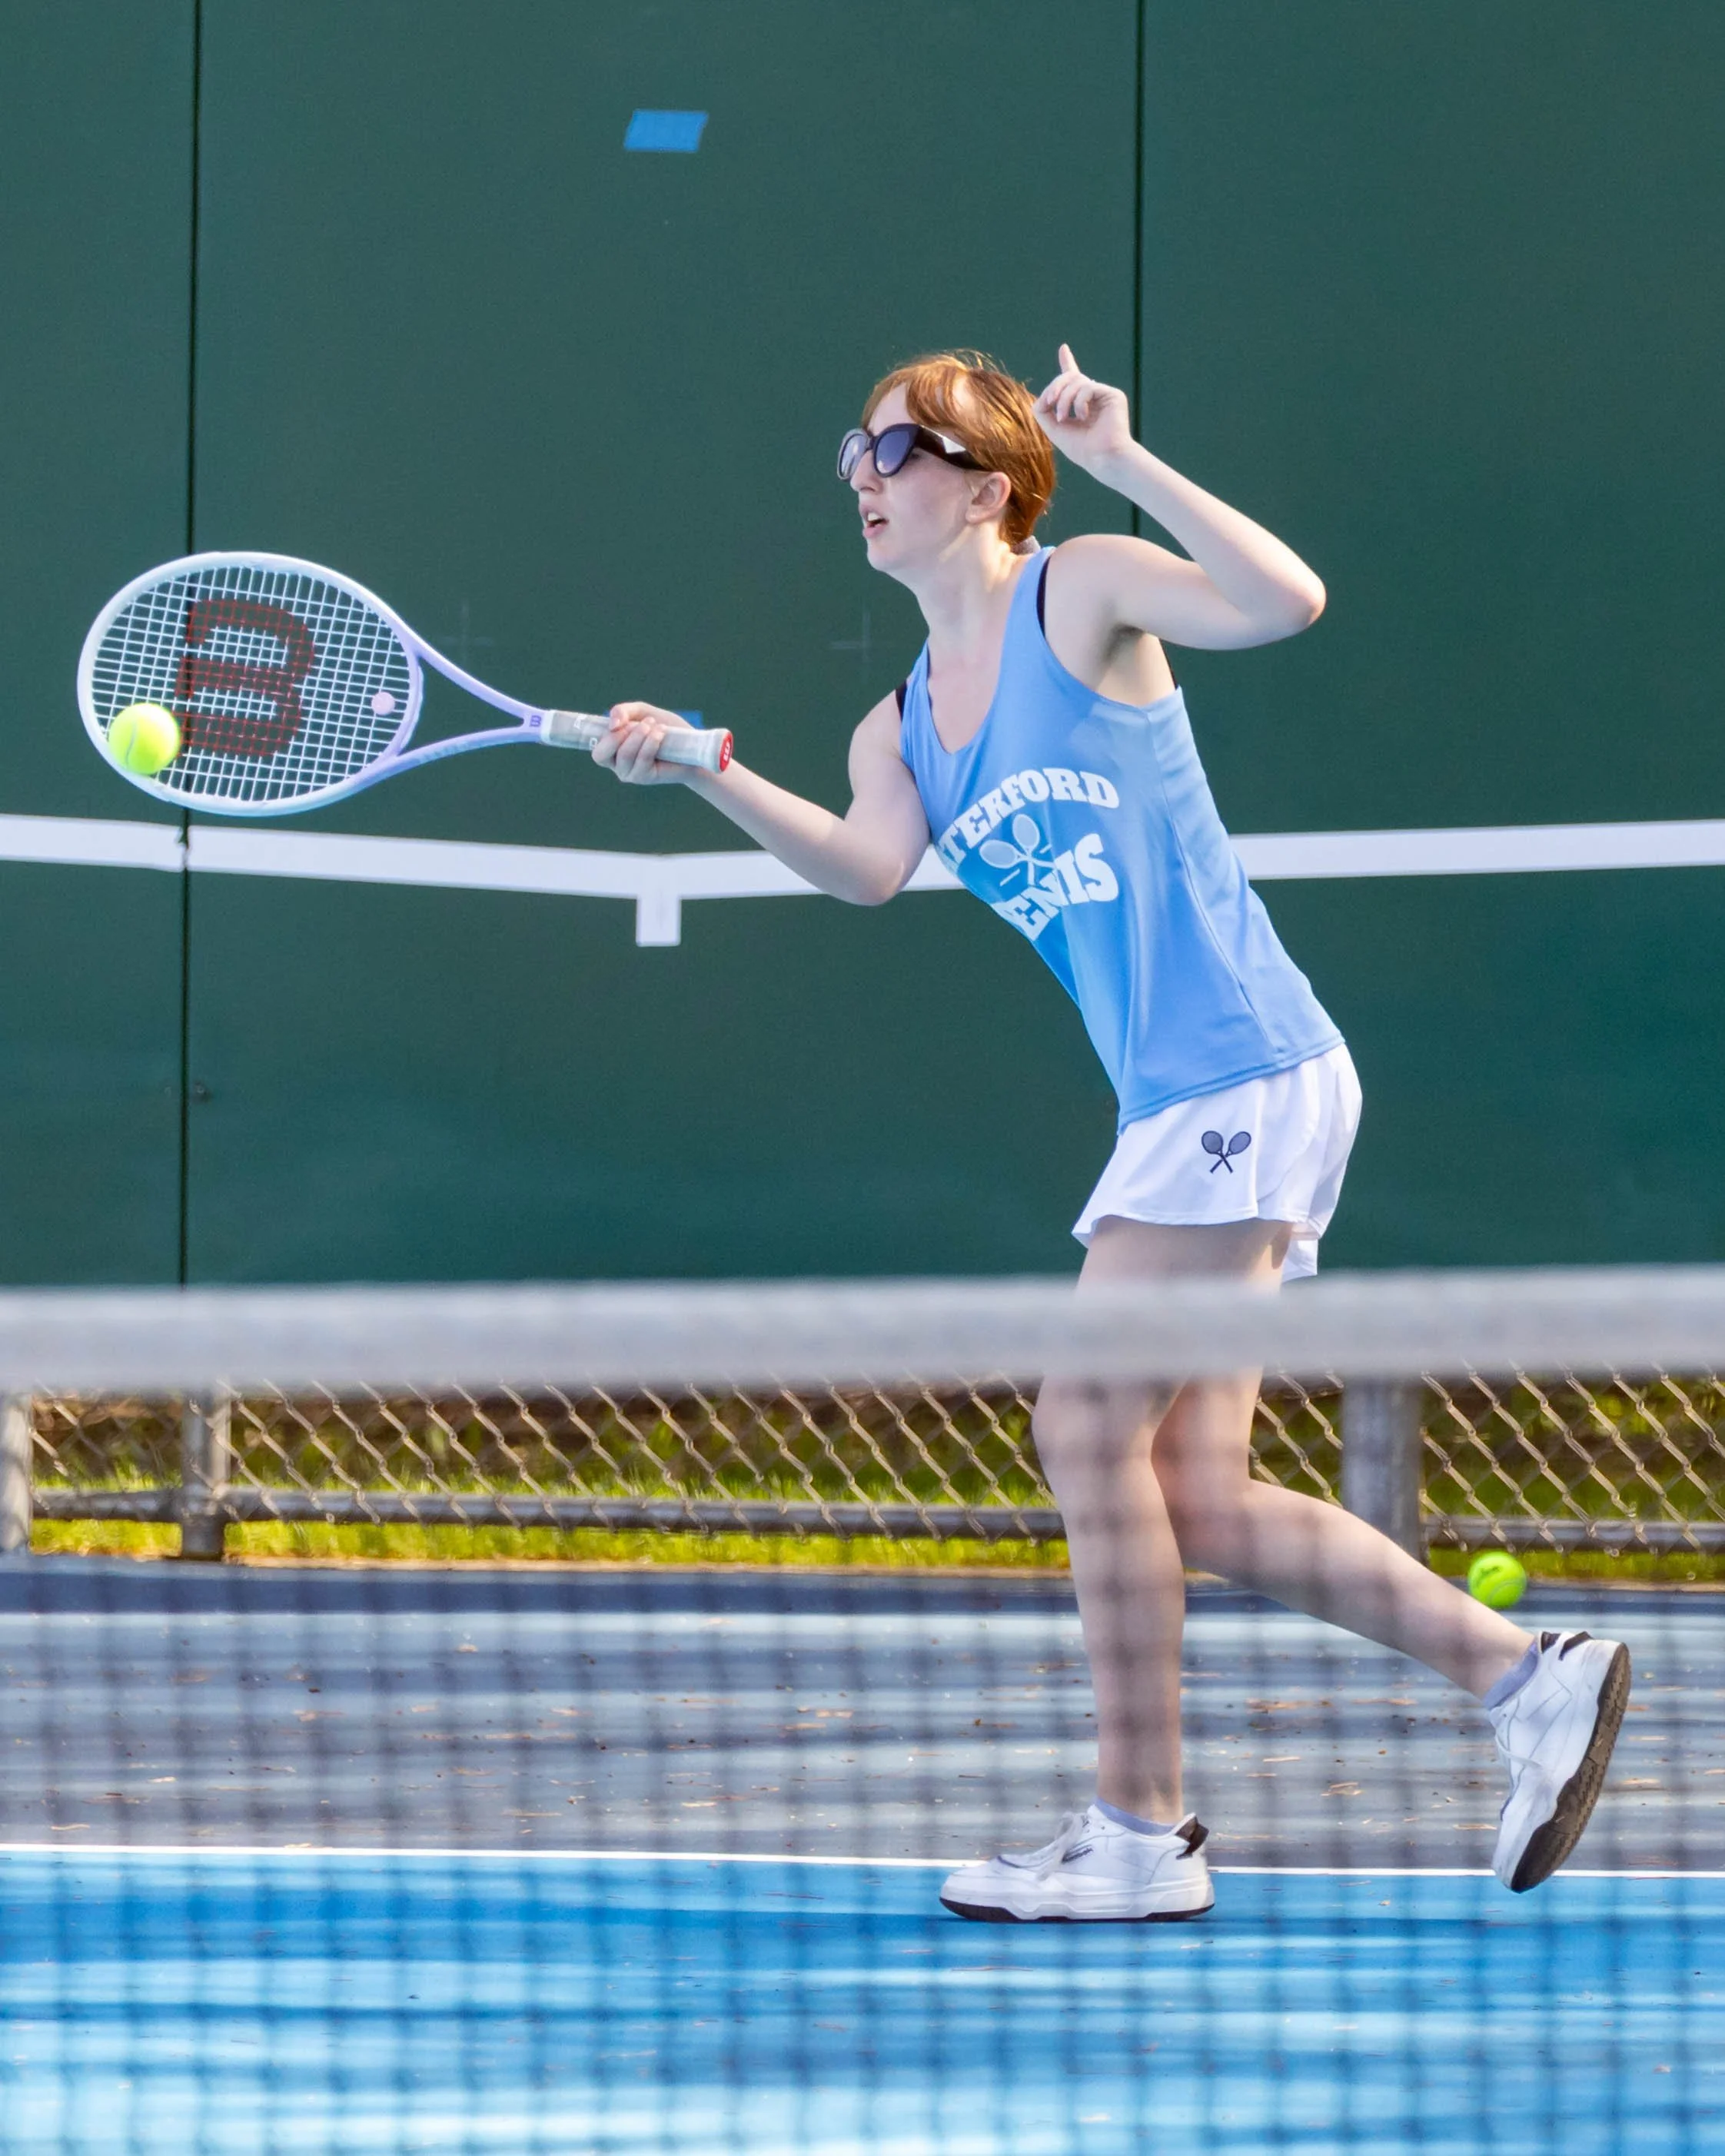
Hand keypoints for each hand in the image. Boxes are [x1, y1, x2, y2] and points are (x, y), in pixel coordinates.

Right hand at [589, 701, 702, 785]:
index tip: (622, 721)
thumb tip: (612, 723)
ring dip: (640, 735)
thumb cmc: (665, 729)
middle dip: (620, 735)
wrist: (691, 746)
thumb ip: (624, 711)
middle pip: (601, 755)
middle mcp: (617, 764)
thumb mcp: (642, 713)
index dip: (606, 734)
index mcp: (612, 749)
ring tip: (655, 726)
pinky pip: (642, 759)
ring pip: (624, 754)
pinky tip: (661, 734)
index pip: (596, 747)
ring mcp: (629, 773)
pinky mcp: (645, 778)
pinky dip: (651, 742)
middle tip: (642, 724)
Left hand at [1034, 343, 1134, 474]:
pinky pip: (1088, 387)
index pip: (1073, 379)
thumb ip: (1042, 411)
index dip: (1068, 363)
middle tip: (1049, 402)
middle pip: (1069, 378)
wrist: (1102, 459)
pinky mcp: (1113, 395)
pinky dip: (1079, 401)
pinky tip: (1083, 416)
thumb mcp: (1053, 429)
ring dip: (1064, 398)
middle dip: (1055, 388)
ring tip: (1064, 418)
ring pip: (1076, 381)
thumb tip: (1042, 396)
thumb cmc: (1081, 449)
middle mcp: (1093, 397)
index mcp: (1081, 404)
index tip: (1063, 349)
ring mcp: (1104, 395)